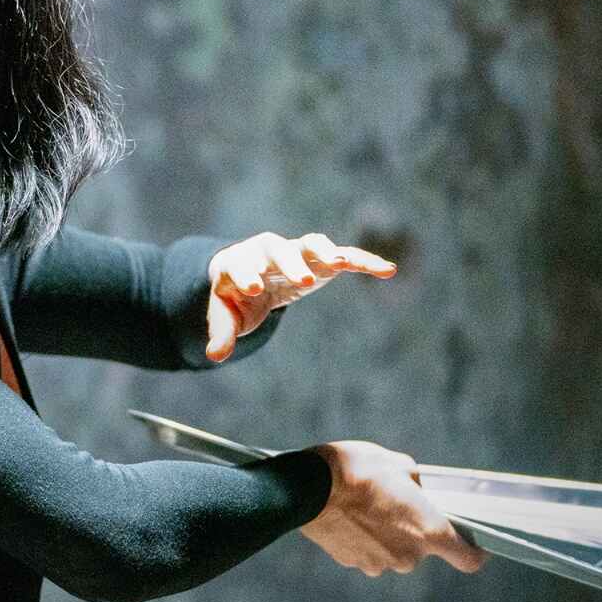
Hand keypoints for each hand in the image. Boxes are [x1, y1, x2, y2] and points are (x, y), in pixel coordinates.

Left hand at [205, 231, 395, 360]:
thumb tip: (214, 356)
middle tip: (303, 280)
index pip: (240, 264)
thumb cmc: (235, 295)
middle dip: (290, 263)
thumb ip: (221, 333)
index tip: (252, 289)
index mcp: (239, 262)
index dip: (246, 275)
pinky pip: (345, 256)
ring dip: (327, 251)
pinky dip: (364, 261)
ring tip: (341, 264)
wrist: (249, 275)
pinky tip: (388, 271)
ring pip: (312, 244)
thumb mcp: (226, 315)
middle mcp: (268, 250)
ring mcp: (296, 251)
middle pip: (278, 250)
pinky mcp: (320, 259)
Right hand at [300, 440, 486, 575]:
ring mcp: (376, 563)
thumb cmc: (356, 471)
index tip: (468, 542)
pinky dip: (359, 538)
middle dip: (410, 530)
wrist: (304, 487)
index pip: (469, 559)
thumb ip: (414, 482)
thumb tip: (413, 486)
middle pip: (421, 550)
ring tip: (363, 507)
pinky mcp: (349, 561)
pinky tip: (345, 516)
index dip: (472, 552)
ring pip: (390, 551)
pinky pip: (364, 552)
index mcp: (428, 532)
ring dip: (383, 535)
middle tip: (393, 504)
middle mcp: (407, 556)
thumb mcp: (395, 463)